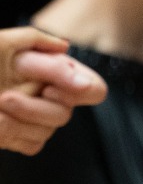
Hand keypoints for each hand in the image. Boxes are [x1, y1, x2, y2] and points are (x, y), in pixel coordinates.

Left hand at [0, 29, 106, 154]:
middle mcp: (46, 94)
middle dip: (33, 108)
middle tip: (4, 98)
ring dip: (16, 122)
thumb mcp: (0, 44)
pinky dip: (10, 135)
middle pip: (65, 114)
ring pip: (47, 131)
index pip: (91, 88)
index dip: (81, 90)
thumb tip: (64, 46)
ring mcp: (33, 117)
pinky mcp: (20, 136)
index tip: (51, 89)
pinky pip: (31, 144)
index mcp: (46, 69)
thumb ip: (33, 40)